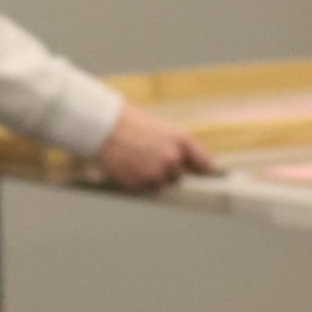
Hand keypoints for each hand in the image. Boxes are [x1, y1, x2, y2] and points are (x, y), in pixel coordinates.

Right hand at [95, 103, 216, 191]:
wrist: (104, 128)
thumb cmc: (129, 123)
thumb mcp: (160, 127)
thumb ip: (174, 144)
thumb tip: (182, 160)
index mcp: (180, 140)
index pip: (202, 161)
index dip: (204, 168)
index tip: (207, 173)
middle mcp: (173, 158)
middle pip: (178, 176)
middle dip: (168, 171)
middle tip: (151, 160)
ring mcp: (157, 172)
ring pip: (161, 184)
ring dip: (152, 177)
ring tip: (136, 162)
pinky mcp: (141, 183)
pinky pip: (145, 188)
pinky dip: (139, 181)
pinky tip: (129, 167)